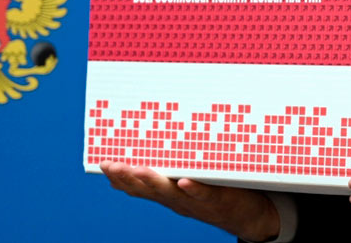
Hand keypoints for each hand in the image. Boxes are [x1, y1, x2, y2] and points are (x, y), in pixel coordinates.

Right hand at [100, 161, 279, 241]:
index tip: (103, 164)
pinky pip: (203, 194)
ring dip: (153, 182)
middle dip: (127, 178)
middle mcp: (176, 199)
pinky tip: (184, 181)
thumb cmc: (216, 190)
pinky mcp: (216, 199)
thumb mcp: (191, 178)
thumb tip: (161, 135)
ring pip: (169, 192)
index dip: (120, 178)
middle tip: (110, 165)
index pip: (138, 187)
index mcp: (168, 192)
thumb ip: (176, 163)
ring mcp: (195, 201)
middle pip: (147, 190)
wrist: (248, 216)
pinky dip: (192, 189)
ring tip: (138, 169)